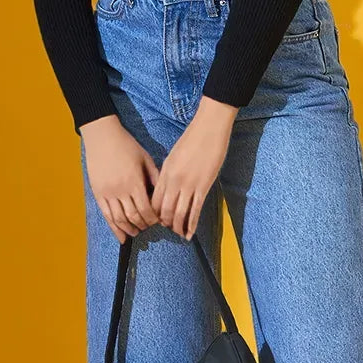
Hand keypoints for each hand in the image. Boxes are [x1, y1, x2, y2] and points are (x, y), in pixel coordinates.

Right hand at [80, 115, 161, 244]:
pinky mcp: (98, 193)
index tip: (159, 221)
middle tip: (149, 227)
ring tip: (136, 233)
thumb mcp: (146, 160)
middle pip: (134, 217)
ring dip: (129, 229)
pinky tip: (121, 237)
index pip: (146, 209)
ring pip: (119, 219)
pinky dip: (114, 228)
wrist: (102, 137)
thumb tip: (165, 195)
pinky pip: (106, 215)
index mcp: (135, 182)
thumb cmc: (127, 146)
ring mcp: (108, 193)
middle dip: (143, 225)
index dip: (153, 219)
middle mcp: (121, 190)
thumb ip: (156, 178)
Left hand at [151, 97, 237, 238]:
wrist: (209, 128)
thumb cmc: (192, 139)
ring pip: (178, 214)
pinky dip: (192, 225)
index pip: (154, 200)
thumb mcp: (173, 156)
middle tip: (167, 229)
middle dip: (164, 223)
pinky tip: (190, 234)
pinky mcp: (204, 186)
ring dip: (177, 227)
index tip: (156, 220)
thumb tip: (166, 188)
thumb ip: (168, 173)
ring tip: (178, 234)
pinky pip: (195, 210)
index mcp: (165, 173)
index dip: (153, 214)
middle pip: (164, 210)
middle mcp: (174, 181)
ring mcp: (189, 185)